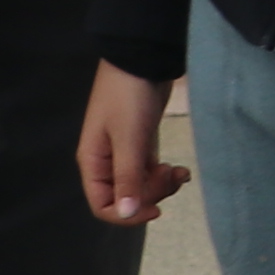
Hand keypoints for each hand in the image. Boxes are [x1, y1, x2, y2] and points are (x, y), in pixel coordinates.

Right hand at [78, 64, 184, 228]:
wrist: (141, 60)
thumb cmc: (129, 98)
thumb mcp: (129, 139)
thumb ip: (128, 177)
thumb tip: (126, 214)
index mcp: (93, 163)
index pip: (102, 205)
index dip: (128, 215)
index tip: (156, 209)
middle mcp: (105, 161)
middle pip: (125, 197)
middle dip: (151, 194)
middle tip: (171, 177)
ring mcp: (123, 152)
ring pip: (140, 184)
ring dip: (161, 185)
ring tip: (180, 172)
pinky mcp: (140, 142)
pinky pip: (149, 170)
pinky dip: (165, 174)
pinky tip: (181, 170)